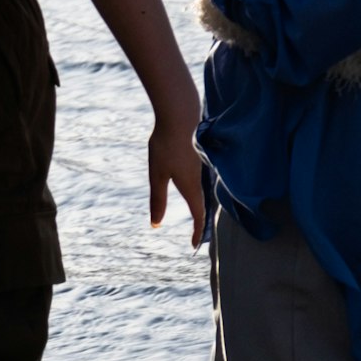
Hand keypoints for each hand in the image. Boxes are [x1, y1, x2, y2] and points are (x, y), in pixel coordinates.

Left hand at [147, 109, 205, 246]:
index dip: (197, 232)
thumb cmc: (166, 144)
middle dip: (202, 222)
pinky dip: (200, 190)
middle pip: (203, 205)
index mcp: (191, 186)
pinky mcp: (199, 156)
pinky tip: (194, 188)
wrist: (180, 113)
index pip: (198, 215)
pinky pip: (202, 179)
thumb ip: (157, 199)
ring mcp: (201, 166)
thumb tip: (156, 223)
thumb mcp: (157, 174)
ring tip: (198, 217)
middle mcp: (200, 178)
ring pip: (204, 191)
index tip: (194, 246)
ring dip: (201, 206)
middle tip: (198, 236)